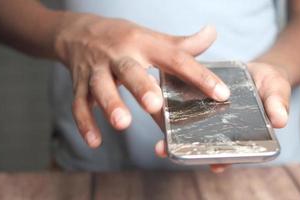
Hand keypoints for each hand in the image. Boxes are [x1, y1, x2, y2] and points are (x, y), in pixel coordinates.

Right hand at [54, 13, 229, 147]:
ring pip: (101, 86)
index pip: (176, 58)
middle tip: (154, 104)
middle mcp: (120, 56)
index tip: (220, 94)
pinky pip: (79, 103)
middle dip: (141, 87)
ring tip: (123, 123)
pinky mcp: (80, 84)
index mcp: (144, 44)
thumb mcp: (151, 37)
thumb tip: (212, 33)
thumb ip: (181, 43)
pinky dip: (84, 122)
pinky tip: (95, 141)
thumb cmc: (122, 38)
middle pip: (130, 70)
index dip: (199, 75)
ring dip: (111, 104)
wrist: (79, 32)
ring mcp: (97, 70)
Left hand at [154, 62, 290, 172]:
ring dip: (166, 126)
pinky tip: (153, 93)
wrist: (257, 69)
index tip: (214, 165)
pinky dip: (165, 100)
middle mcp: (216, 128)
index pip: (228, 152)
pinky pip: (179, 101)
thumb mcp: (277, 90)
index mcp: (238, 135)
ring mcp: (203, 114)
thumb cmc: (269, 85)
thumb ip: (278, 103)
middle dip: (181, 148)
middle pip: (198, 142)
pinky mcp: (193, 96)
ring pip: (183, 125)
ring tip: (148, 118)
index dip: (221, 160)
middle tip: (163, 149)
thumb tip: (280, 121)